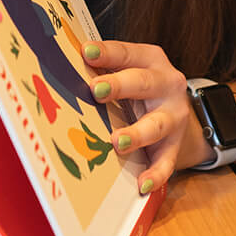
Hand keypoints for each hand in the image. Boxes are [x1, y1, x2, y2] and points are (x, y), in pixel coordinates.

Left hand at [84, 39, 206, 194]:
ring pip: (156, 124)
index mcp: (151, 60)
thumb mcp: (127, 69)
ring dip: (137, 134)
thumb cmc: (139, 86)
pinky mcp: (175, 144)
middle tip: (96, 90)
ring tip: (116, 142)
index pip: (127, 53)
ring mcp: (174, 116)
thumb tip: (59, 63)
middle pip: (144, 83)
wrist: (176, 109)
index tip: (86, 52)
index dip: (107, 52)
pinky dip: (156, 173)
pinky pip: (167, 161)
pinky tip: (142, 183)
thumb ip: (102, 68)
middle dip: (120, 86)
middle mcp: (167, 85)